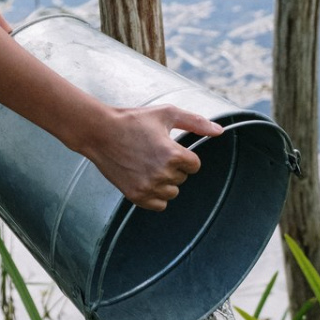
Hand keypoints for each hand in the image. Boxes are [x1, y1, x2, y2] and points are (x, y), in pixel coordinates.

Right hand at [77, 105, 223, 210]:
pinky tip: (145, 179)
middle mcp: (162, 173)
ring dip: (165, 182)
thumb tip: (219, 131)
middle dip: (173, 168)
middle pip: (183, 178)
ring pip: (172, 192)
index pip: (194, 165)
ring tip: (148, 165)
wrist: (100, 132)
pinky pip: (160, 205)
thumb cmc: (133, 120)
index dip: (183, 156)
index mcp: (173, 154)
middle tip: (153, 154)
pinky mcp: (136, 196)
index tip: (168, 147)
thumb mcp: (167, 114)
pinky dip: (156, 195)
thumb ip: (196, 122)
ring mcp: (148, 187)